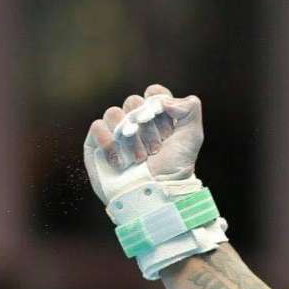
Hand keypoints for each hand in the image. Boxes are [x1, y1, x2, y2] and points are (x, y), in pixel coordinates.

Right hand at [82, 83, 204, 204]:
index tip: (167, 126)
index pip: (154, 94)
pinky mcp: (97, 144)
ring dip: (129, 136)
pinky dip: (108, 141)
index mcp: (158, 118)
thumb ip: (190, 110)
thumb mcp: (191, 138)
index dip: (159, 104)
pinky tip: (120, 160)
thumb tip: (166, 99)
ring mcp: (116, 133)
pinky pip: (97, 126)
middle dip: (147, 125)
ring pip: (114, 112)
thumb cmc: (174, 169)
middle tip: (156, 148)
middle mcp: (136, 123)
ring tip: (140, 158)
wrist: (155, 195)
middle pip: (134, 101)